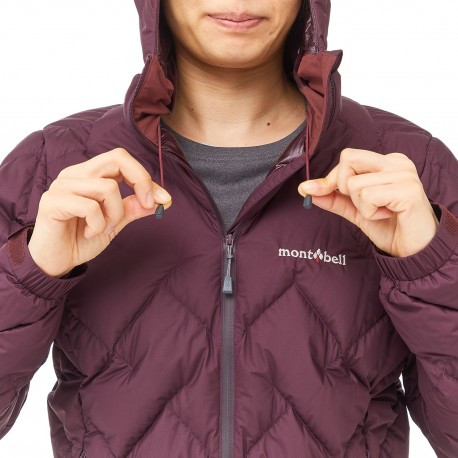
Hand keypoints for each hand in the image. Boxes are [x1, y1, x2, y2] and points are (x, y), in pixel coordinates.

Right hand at [28, 147, 171, 277]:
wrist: (56, 262)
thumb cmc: (82, 238)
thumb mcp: (115, 221)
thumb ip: (134, 207)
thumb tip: (162, 199)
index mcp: (89, 174)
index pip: (121, 158)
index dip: (145, 176)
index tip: (162, 199)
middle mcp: (75, 174)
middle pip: (117, 158)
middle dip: (141, 181)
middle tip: (146, 204)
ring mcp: (62, 186)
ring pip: (107, 187)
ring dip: (114, 214)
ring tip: (104, 227)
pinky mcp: (52, 202)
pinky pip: (90, 207)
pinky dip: (98, 224)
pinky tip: (89, 232)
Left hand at [297, 148, 439, 257]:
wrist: (414, 251)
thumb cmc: (389, 227)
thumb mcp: (356, 210)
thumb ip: (334, 198)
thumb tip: (306, 189)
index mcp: (387, 162)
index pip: (347, 157)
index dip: (331, 179)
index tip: (319, 191)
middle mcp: (397, 163)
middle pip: (348, 160)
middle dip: (344, 188)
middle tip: (366, 205)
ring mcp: (404, 175)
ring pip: (354, 184)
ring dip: (361, 206)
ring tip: (382, 212)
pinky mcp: (407, 191)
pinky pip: (367, 196)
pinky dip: (370, 213)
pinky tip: (389, 215)